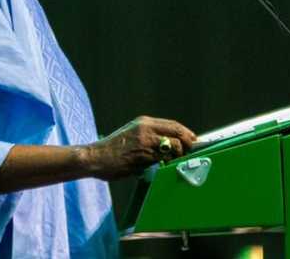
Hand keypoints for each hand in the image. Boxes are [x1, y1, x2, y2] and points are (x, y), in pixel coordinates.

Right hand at [82, 116, 196, 180]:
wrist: (95, 158)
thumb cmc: (114, 150)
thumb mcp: (133, 135)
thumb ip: (150, 137)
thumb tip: (171, 145)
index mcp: (144, 122)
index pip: (173, 125)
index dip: (187, 133)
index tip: (193, 141)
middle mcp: (146, 128)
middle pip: (178, 132)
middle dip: (188, 143)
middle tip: (190, 152)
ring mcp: (145, 141)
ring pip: (174, 146)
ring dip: (178, 156)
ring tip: (172, 162)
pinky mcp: (143, 154)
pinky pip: (163, 159)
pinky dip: (167, 163)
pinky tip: (161, 166)